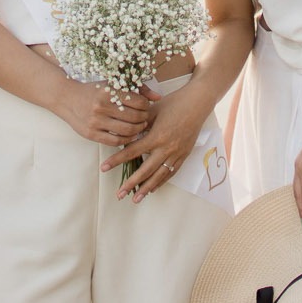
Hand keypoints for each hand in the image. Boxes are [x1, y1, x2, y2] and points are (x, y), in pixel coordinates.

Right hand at [54, 76, 156, 146]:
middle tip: (145, 118)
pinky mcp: (91, 134)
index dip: (146, 106)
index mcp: (109, 91)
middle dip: (144, 119)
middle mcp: (102, 106)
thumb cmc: (94, 90)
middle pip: (135, 117)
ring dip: (138, 130)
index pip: (138, 102)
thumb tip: (159, 97)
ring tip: (139, 126)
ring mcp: (96, 121)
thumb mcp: (113, 84)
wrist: (67, 98)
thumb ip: (137, 89)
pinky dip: (126, 139)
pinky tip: (130, 135)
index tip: (146, 107)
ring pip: (127, 131)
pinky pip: (115, 141)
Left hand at [108, 85, 208, 201]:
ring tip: (136, 198)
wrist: (197, 103)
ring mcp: (176, 153)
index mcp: (156, 137)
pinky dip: (162, 181)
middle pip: (145, 170)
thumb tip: (124, 133)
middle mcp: (166, 148)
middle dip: (131, 183)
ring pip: (159, 175)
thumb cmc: (173, 103)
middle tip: (119, 194)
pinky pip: (171, 172)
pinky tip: (154, 188)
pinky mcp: (184, 155)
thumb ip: (139, 124)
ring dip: (147, 188)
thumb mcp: (152, 111)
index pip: (132, 152)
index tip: (104, 168)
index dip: (116, 160)